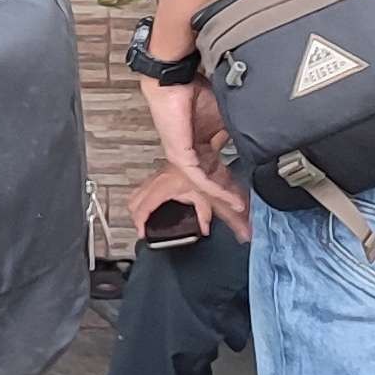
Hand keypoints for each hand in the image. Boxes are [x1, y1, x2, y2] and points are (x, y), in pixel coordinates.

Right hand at [127, 164, 247, 247]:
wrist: (196, 140)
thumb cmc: (202, 161)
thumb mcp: (210, 193)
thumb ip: (223, 214)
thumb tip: (240, 232)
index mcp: (166, 187)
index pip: (144, 207)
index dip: (140, 223)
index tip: (144, 235)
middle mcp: (157, 180)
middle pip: (133, 200)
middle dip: (135, 217)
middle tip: (144, 230)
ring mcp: (157, 176)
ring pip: (136, 193)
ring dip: (138, 207)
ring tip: (146, 221)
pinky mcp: (160, 173)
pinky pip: (144, 187)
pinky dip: (145, 198)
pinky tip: (156, 205)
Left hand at [143, 79, 249, 232]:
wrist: (174, 80)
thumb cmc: (193, 91)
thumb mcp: (225, 115)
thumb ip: (237, 131)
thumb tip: (258, 139)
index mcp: (203, 146)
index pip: (221, 171)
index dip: (236, 185)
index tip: (251, 196)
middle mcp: (193, 155)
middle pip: (215, 184)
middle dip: (232, 201)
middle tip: (247, 216)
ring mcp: (185, 158)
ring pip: (207, 186)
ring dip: (226, 200)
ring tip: (243, 212)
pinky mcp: (180, 156)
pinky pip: (200, 179)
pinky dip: (217, 190)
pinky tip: (232, 199)